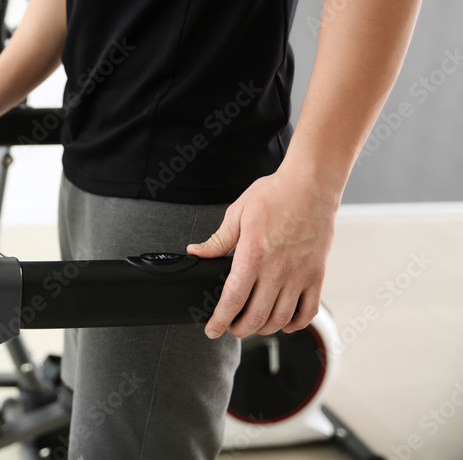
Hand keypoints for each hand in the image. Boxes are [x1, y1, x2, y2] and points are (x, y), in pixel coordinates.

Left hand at [186, 165, 338, 338]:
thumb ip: (218, 240)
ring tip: (254, 325)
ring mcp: (300, 274)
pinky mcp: (317, 274)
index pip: (233, 299)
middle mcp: (278, 270)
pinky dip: (296, 324)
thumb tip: (196, 252)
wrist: (312, 184)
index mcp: (254, 255)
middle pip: (257, 316)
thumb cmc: (275, 194)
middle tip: (231, 328)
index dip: (220, 320)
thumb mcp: (238, 213)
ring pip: (281, 318)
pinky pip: (309, 310)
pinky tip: (284, 323)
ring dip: (265, 329)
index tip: (212, 330)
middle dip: (239, 328)